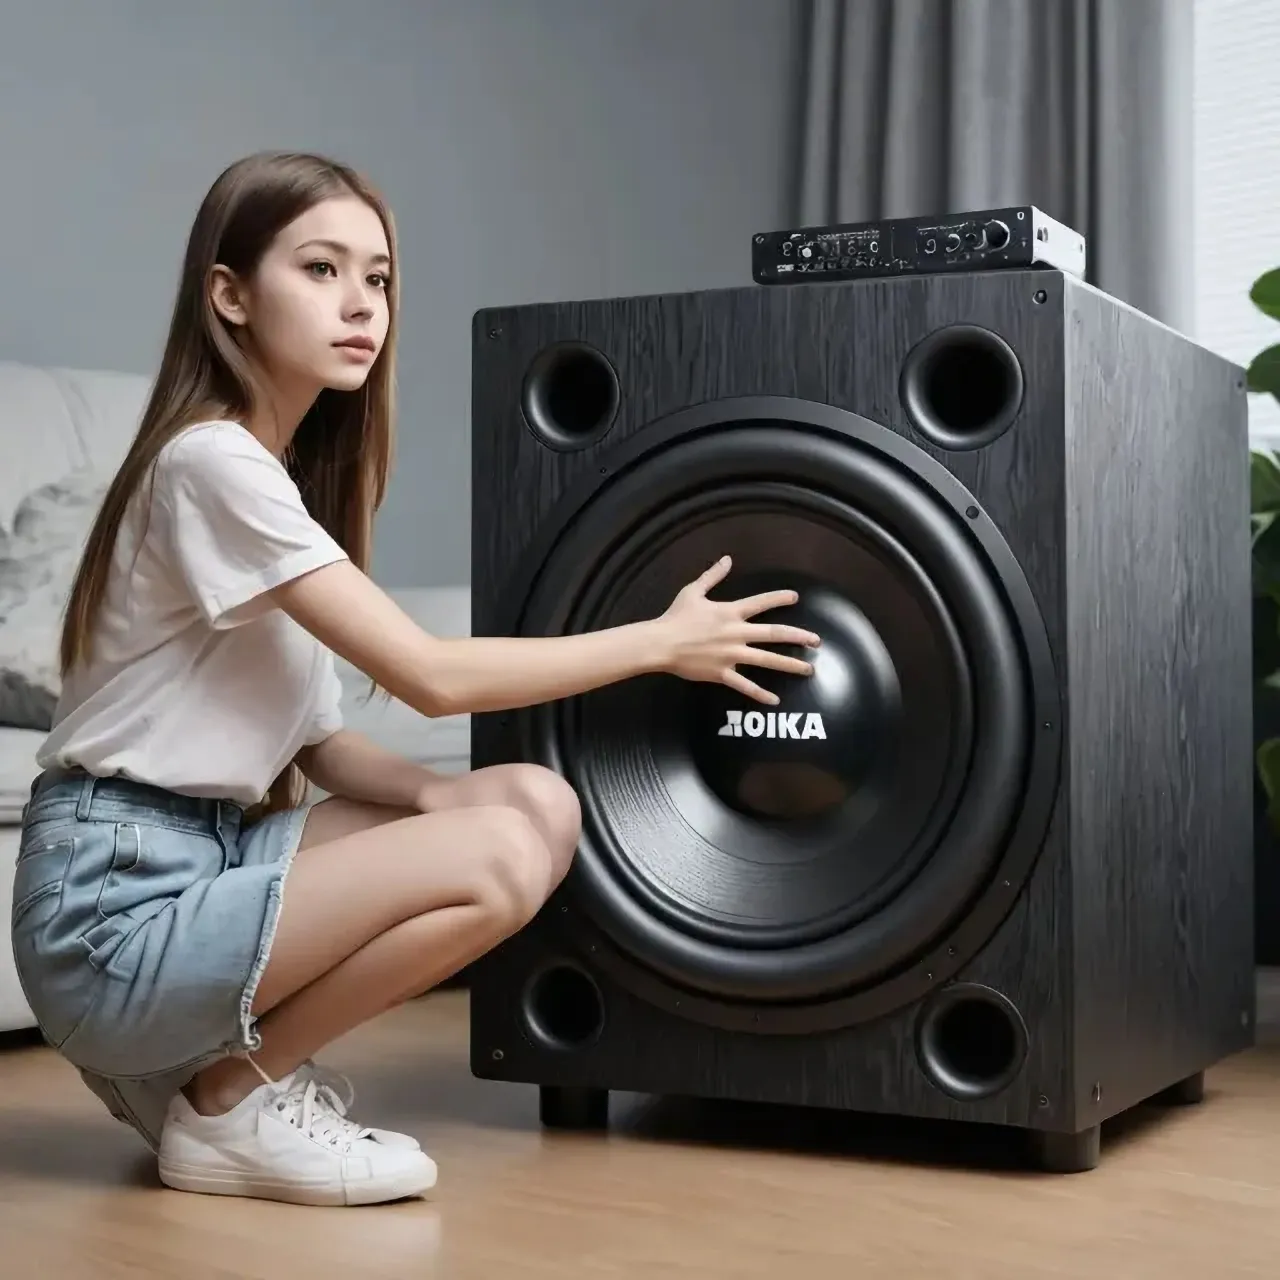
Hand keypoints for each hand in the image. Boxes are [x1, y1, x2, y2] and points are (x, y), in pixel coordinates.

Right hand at [655, 555, 820, 704]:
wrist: (661, 643)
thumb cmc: (676, 617)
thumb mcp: (693, 591)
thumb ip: (712, 575)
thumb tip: (727, 559)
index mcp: (730, 612)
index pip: (761, 603)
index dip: (779, 598)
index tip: (795, 597)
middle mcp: (736, 633)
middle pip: (774, 634)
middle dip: (798, 637)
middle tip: (816, 641)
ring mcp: (731, 655)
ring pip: (767, 660)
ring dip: (790, 665)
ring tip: (808, 669)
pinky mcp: (723, 673)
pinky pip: (745, 685)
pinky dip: (760, 694)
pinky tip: (775, 700)